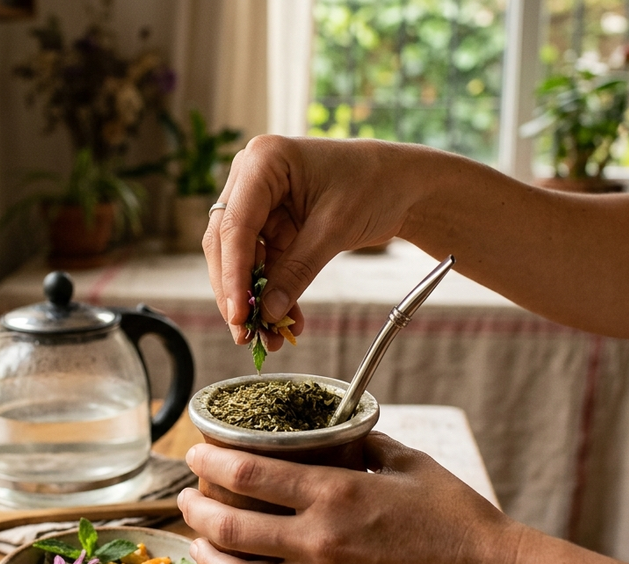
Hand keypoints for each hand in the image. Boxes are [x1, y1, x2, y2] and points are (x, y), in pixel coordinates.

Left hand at [177, 432, 518, 563]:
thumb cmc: (456, 519)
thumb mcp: (409, 462)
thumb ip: (364, 444)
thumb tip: (337, 431)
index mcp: (336, 494)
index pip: (249, 474)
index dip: (210, 461)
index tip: (194, 453)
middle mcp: (320, 542)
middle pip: (230, 526)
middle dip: (196, 510)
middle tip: (186, 498)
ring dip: (208, 556)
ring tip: (197, 544)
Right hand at [205, 136, 421, 348]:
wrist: (401, 184)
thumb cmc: (373, 184)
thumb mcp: (335, 228)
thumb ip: (298, 270)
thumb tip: (269, 312)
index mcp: (263, 161)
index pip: (235, 225)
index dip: (233, 274)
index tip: (239, 314)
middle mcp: (251, 178)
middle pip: (226, 243)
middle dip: (236, 291)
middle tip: (245, 332)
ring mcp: (259, 203)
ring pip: (241, 260)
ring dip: (254, 299)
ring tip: (268, 336)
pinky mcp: (272, 226)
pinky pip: (264, 265)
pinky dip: (273, 293)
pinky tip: (285, 321)